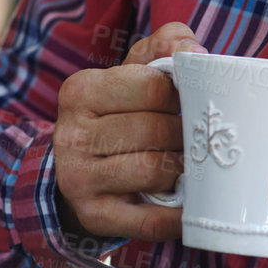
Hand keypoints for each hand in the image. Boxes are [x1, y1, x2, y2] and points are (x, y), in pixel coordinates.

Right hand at [53, 20, 205, 242]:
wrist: (77, 172)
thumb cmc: (117, 115)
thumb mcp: (132, 73)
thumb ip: (164, 47)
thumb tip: (194, 51)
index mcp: (80, 91)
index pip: (153, 87)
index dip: (181, 96)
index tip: (187, 104)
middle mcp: (71, 134)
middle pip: (156, 130)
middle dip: (185, 135)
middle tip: (195, 138)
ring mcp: (78, 179)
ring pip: (155, 170)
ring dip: (182, 170)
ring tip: (188, 165)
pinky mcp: (94, 216)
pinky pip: (151, 221)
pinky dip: (179, 217)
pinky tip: (191, 207)